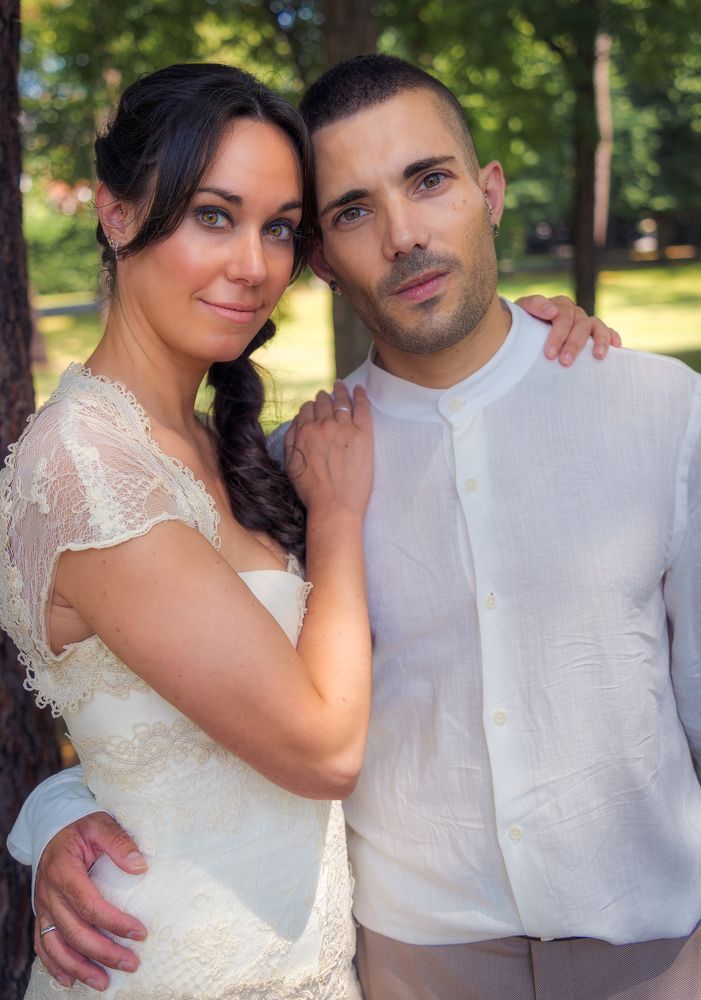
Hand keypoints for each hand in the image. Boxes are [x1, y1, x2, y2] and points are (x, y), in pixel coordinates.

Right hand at [34, 811, 147, 990]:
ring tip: (103, 982)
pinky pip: (43, 946)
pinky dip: (55, 966)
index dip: (114, 922)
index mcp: (63, 871)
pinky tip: (72, 980)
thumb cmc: (82, 828)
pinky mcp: (42, 915)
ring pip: (56, 946)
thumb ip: (119, 842)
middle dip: (103, 952)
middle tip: (131, 963)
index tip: (140, 933)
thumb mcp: (101, 825)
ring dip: (79, 968)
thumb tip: (141, 866)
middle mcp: (49, 893)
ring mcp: (42, 907)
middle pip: (75, 932)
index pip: (89, 904)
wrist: (54, 829)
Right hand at [284, 380, 372, 518]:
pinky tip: (359, 389)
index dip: (311, 407)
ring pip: (340, 401)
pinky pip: (361, 407)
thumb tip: (295, 424)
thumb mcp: (291, 466)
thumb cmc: (312, 492)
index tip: (314, 407)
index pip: (307, 410)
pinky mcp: (363, 434)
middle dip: (324, 397)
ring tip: (342, 385)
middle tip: (327, 393)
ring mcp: (344, 428)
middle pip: (323, 403)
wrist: (334, 505)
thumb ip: (290, 441)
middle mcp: (323, 426)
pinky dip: (360, 395)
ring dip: (340, 391)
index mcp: (305, 433)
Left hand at [516, 294, 621, 365]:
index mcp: (559, 306)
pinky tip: (617, 347)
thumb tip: (552, 311)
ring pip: (597, 326)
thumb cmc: (523, 327)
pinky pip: (608, 332)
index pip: (562, 316)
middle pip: (580, 324)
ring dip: (598, 341)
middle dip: (573, 344)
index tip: (549, 353)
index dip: (558, 334)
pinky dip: (613, 337)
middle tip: (565, 362)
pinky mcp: (594, 333)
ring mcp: (586, 322)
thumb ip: (533, 306)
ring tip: (597, 356)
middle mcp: (575, 313)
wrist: (525, 336)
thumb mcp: (521, 314)